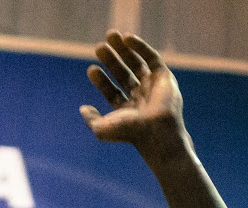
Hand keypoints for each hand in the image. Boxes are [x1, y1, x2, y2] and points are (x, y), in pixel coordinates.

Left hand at [80, 31, 184, 149]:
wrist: (156, 131)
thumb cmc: (130, 133)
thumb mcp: (102, 129)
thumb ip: (91, 120)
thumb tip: (82, 109)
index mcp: (127, 110)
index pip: (112, 91)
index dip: (101, 80)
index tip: (91, 69)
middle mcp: (140, 98)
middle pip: (123, 74)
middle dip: (111, 60)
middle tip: (99, 47)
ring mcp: (152, 87)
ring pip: (136, 63)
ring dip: (123, 49)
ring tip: (111, 35)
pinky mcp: (164, 77)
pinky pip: (151, 57)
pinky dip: (140, 47)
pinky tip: (126, 39)